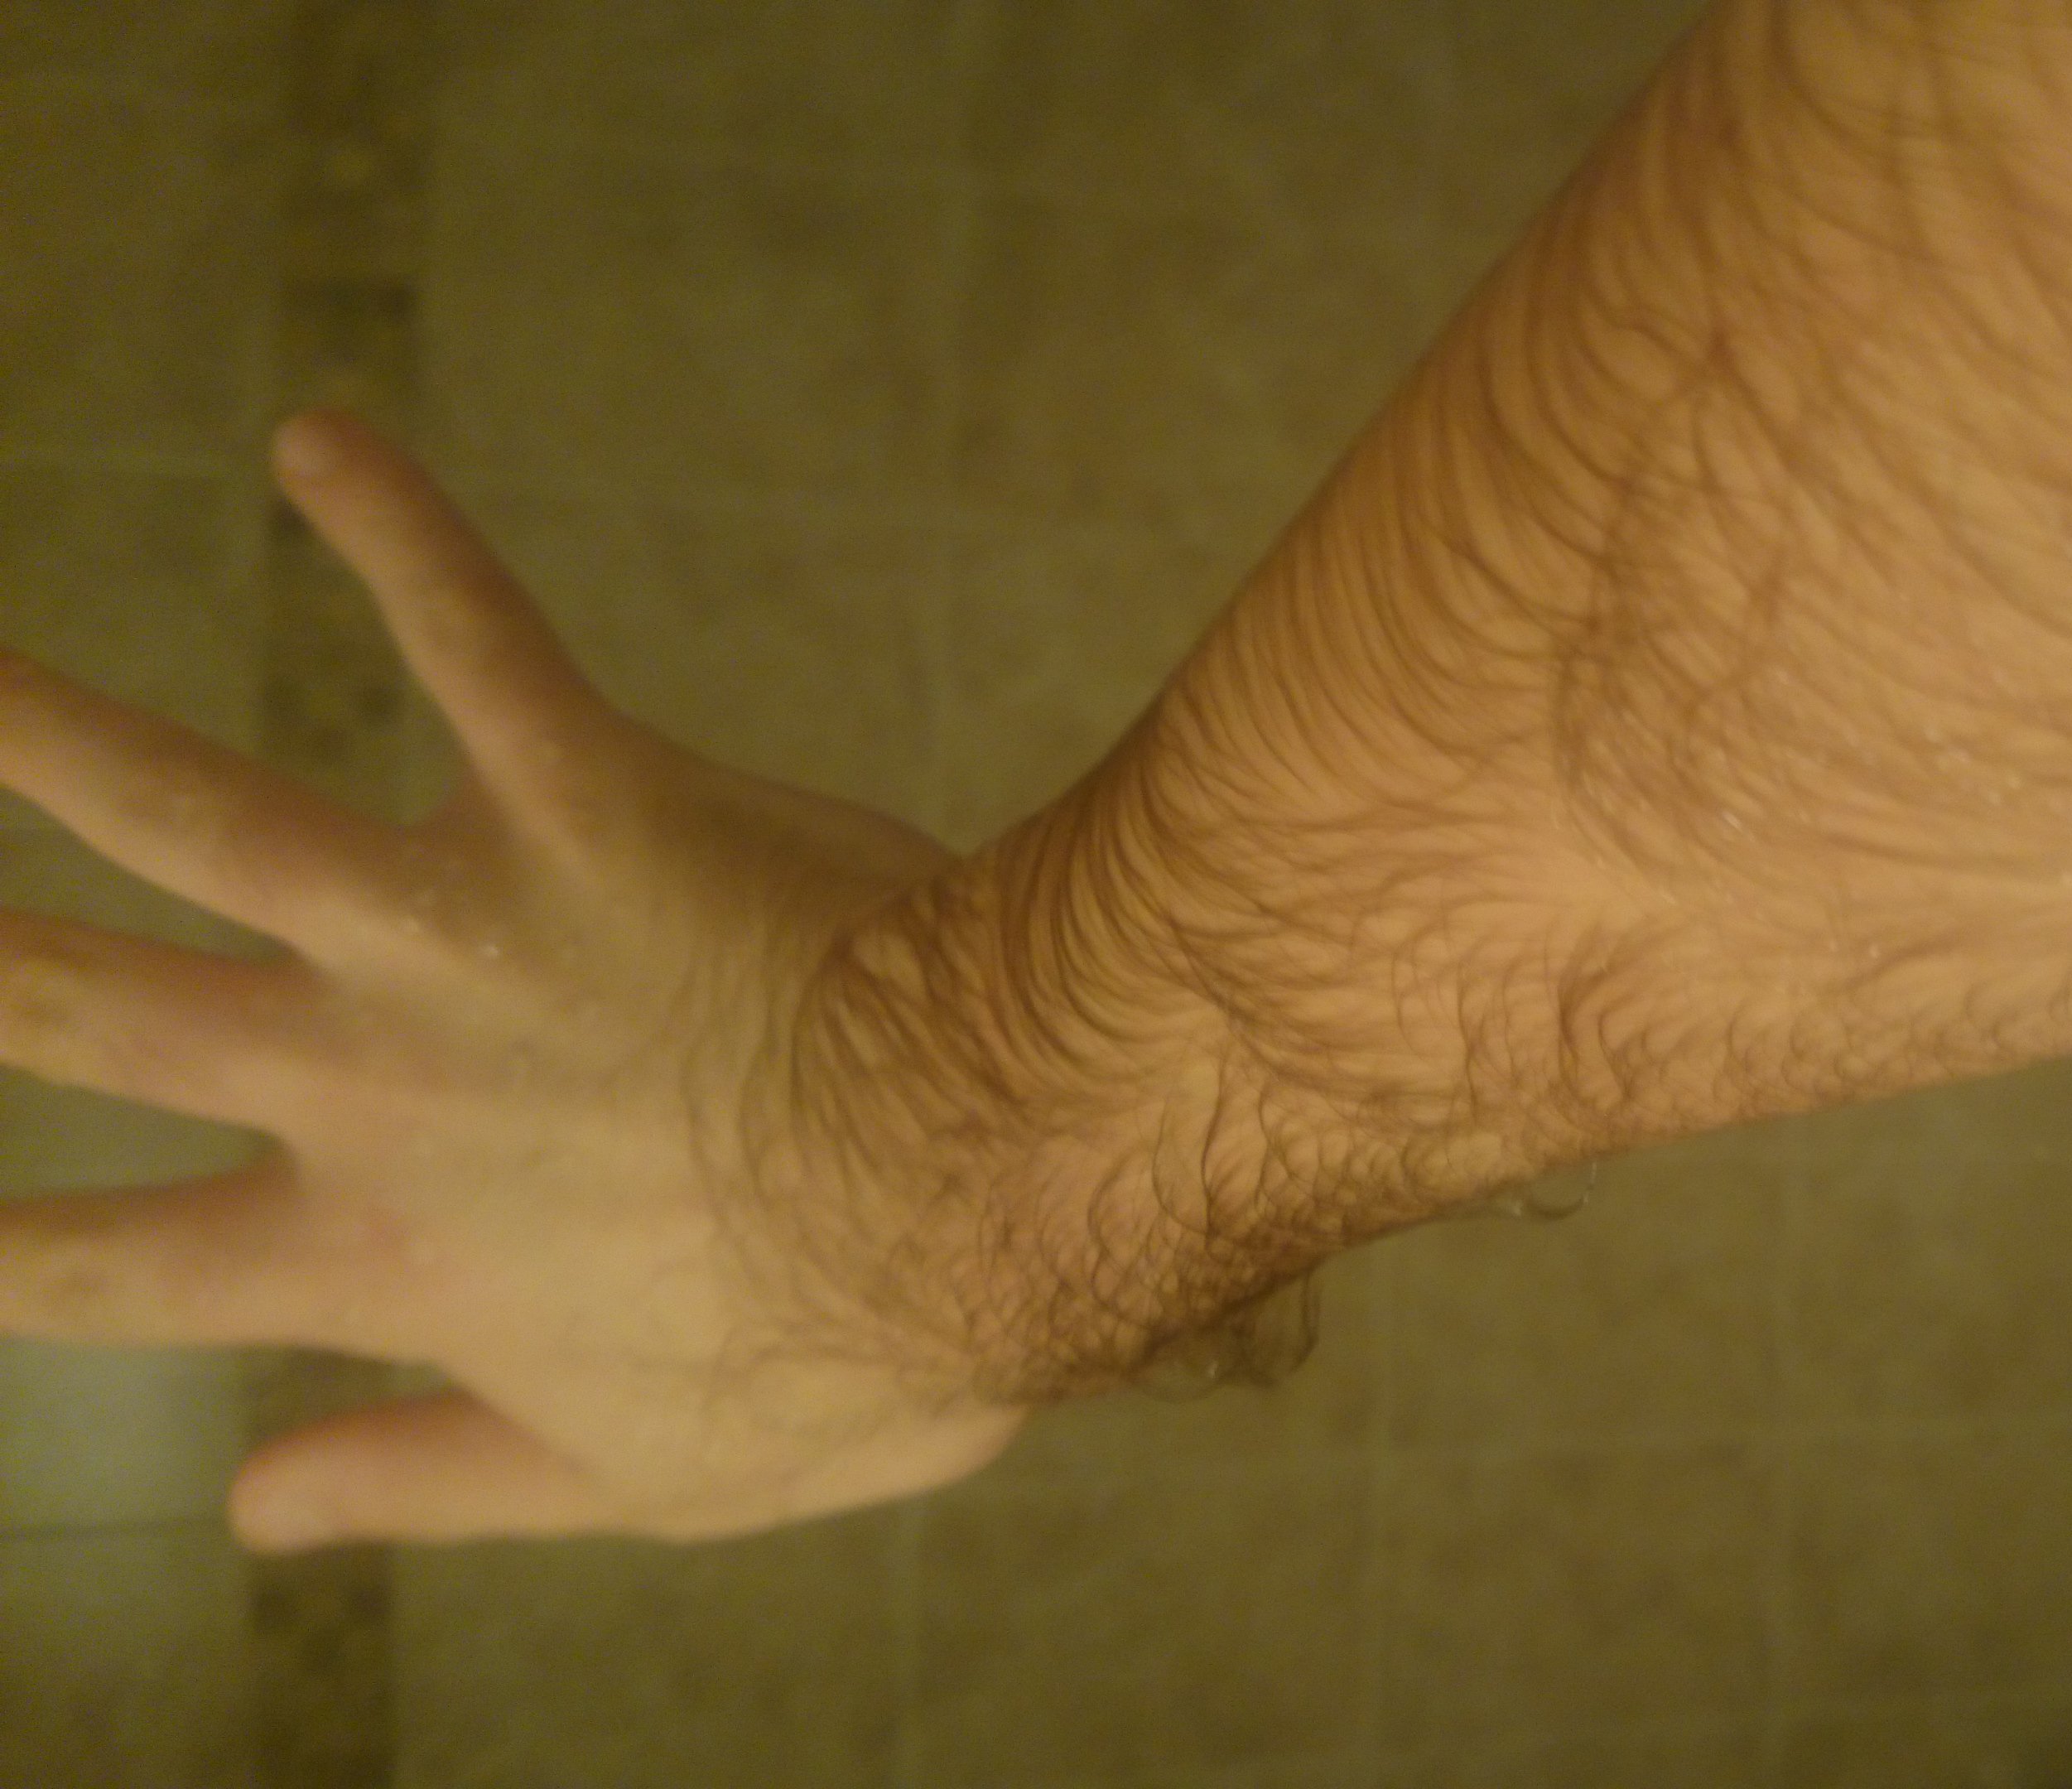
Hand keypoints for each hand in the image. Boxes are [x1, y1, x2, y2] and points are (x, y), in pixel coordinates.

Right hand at [0, 412, 1024, 1547]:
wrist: (998, 1189)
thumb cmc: (858, 1344)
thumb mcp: (631, 1480)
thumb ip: (431, 1483)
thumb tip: (247, 1513)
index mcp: (380, 1252)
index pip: (118, 1270)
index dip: (3, 1257)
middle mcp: (370, 1087)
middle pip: (89, 1007)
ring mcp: (462, 935)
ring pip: (197, 810)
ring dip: (53, 727)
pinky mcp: (590, 803)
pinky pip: (473, 639)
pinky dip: (397, 530)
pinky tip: (324, 437)